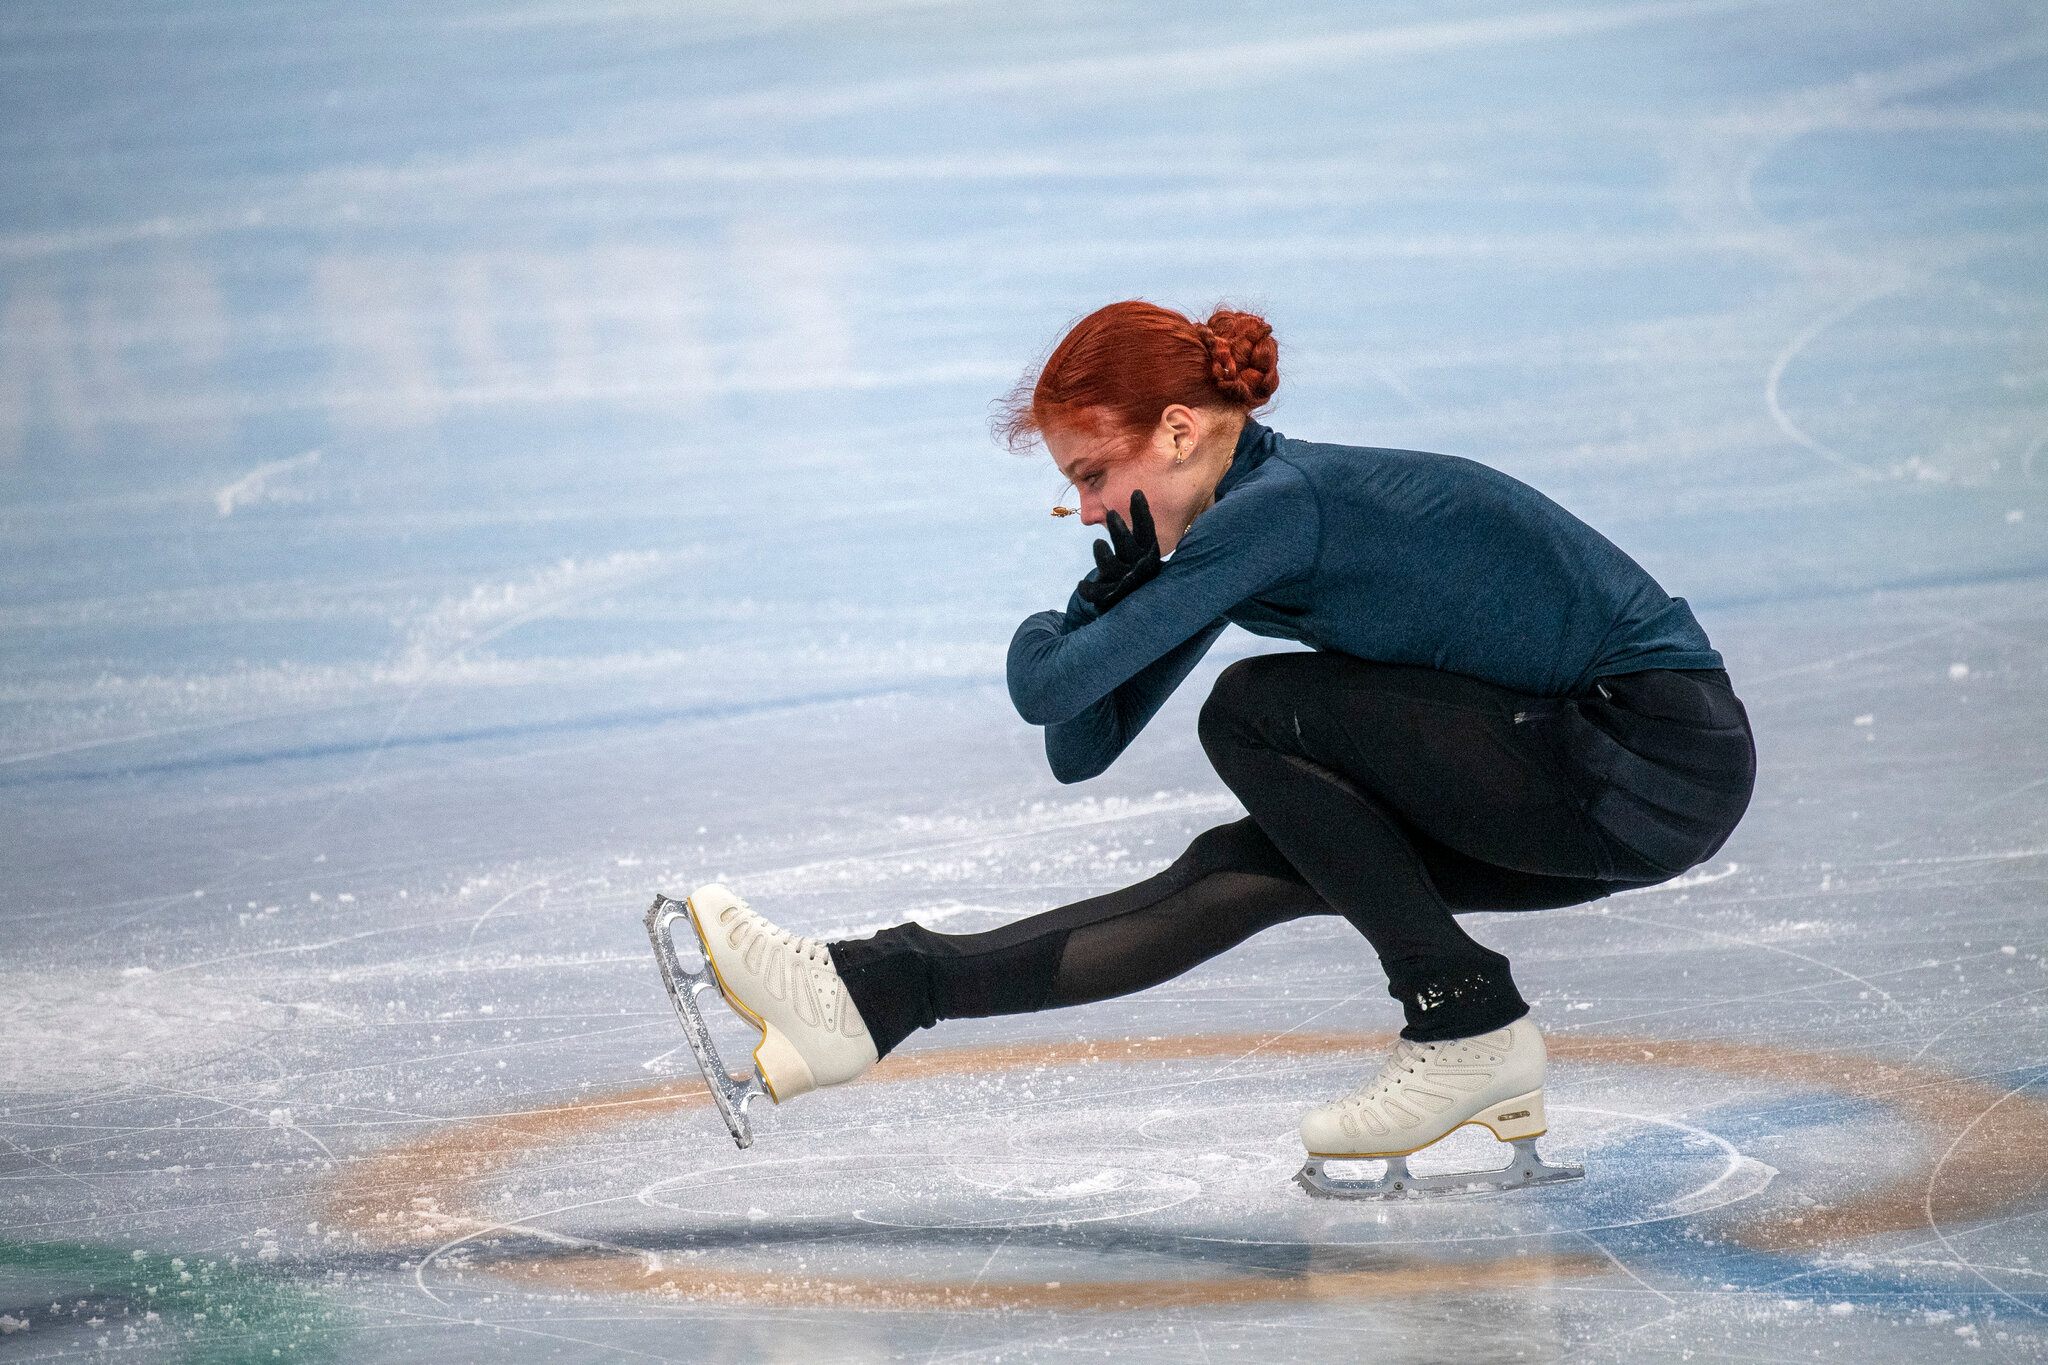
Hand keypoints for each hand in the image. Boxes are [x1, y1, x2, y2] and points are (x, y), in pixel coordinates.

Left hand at [1076, 489, 1161, 610]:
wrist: (1135, 614)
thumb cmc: (1132, 573)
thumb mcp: (1138, 552)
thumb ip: (1134, 533)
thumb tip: (1132, 495)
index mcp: (1149, 554)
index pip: (1146, 531)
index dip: (1141, 513)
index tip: (1136, 492)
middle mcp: (1140, 568)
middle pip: (1129, 548)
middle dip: (1120, 531)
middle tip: (1111, 512)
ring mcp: (1125, 584)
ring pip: (1111, 567)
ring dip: (1102, 555)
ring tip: (1098, 543)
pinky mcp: (1111, 599)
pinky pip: (1094, 592)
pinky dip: (1087, 588)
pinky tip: (1082, 585)